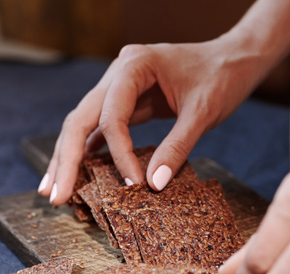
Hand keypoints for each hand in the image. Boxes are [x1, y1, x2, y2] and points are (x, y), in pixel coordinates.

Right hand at [38, 38, 266, 204]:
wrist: (235, 60)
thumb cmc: (222, 77)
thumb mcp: (202, 113)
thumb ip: (176, 147)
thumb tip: (153, 184)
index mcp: (135, 65)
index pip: (112, 116)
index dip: (120, 155)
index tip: (135, 184)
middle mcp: (119, 72)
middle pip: (81, 118)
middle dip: (67, 159)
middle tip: (57, 196)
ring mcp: (119, 86)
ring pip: (84, 123)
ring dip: (70, 157)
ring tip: (54, 191)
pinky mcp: (128, 102)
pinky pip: (102, 128)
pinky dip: (90, 151)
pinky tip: (78, 174)